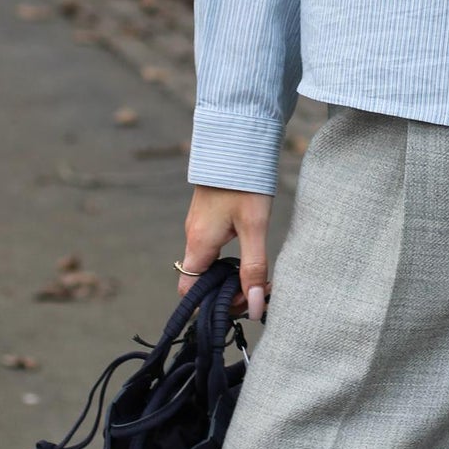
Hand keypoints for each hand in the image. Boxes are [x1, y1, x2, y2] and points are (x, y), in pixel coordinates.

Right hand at [178, 186, 273, 321]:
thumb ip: (254, 267)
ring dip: (229, 276)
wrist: (236, 140)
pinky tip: (251, 252)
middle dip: (226, 293)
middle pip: (200, 282)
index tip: (243, 302)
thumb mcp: (254, 227)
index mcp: (199, 245)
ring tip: (258, 274)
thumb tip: (256, 307)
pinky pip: (212, 247)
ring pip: (208, 264)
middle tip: (257, 290)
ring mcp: (199, 225)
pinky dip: (228, 259)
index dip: (212, 306)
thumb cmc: (244, 182)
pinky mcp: (209, 215)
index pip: (190, 293)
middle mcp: (193, 237)